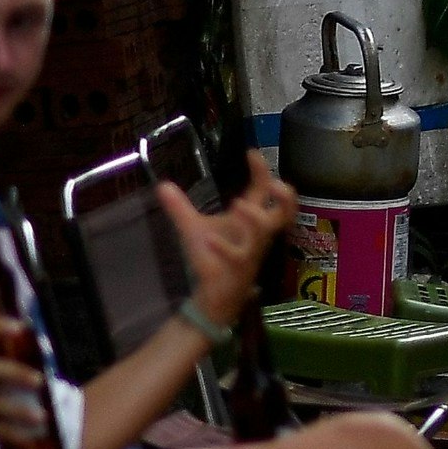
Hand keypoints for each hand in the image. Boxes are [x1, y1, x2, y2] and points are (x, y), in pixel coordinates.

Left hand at [162, 151, 297, 327]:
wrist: (213, 296)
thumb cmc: (211, 259)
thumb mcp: (193, 229)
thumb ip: (180, 208)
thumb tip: (162, 184)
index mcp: (248, 221)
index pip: (263, 192)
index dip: (263, 172)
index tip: (252, 153)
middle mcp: (256, 234)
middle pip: (284, 213)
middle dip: (285, 198)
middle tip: (275, 183)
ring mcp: (250, 251)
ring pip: (264, 234)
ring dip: (255, 218)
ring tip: (238, 204)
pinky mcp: (237, 269)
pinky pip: (237, 257)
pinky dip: (224, 248)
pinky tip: (211, 241)